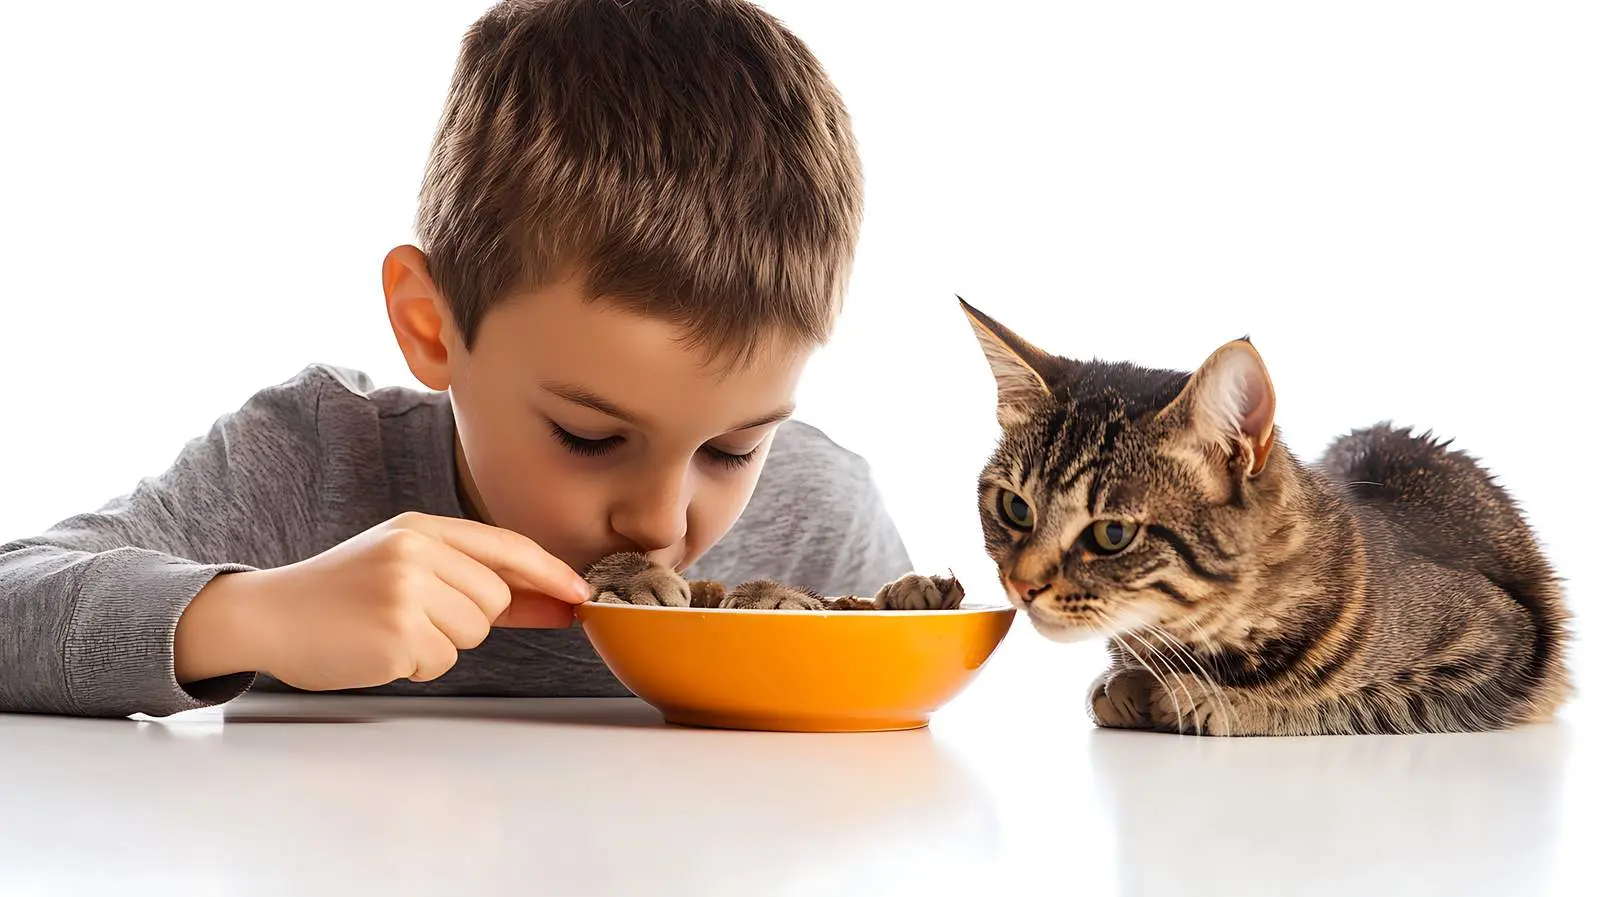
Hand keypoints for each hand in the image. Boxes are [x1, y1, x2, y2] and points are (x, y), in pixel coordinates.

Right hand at [175, 512, 590, 688]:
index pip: (505, 546)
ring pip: (472, 635)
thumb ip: (476, 578)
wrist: (266, 615)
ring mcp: (405, 593)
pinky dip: (414, 665)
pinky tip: (377, 648)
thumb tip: (556, 600)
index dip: (550, 572)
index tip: (580, 593)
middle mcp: (415, 553)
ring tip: (389, 629)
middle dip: (466, 619)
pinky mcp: (395, 635)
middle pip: (494, 601)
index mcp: (420, 528)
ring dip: (439, 645)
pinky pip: (440, 662)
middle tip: (410, 615)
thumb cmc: (341, 594)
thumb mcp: (405, 565)